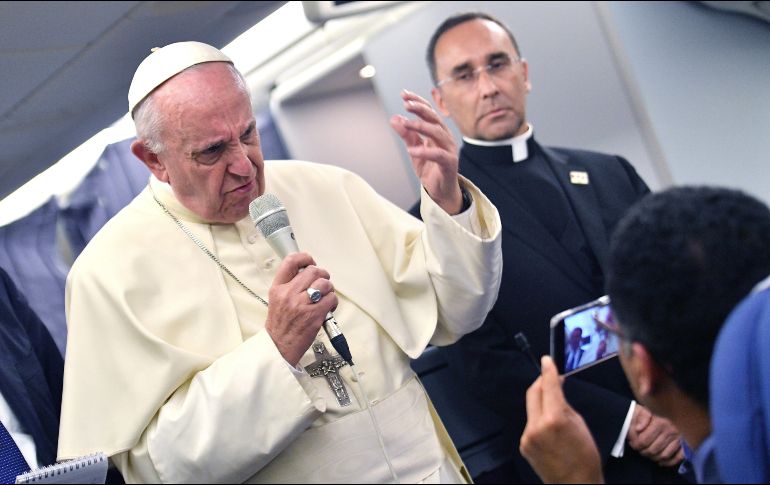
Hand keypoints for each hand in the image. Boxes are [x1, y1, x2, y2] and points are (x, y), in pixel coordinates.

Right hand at [265, 252, 337, 366]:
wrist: (278, 347)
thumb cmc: (280, 326)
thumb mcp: (277, 300)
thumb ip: (289, 285)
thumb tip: (308, 274)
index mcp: (278, 288)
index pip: (290, 262)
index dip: (304, 257)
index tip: (310, 261)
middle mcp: (289, 294)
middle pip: (313, 271)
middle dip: (322, 275)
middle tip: (322, 283)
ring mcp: (302, 305)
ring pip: (325, 284)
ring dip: (329, 289)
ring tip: (325, 297)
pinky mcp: (314, 315)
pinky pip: (331, 299)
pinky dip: (333, 302)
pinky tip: (328, 308)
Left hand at [389, 90, 461, 213]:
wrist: (440, 190)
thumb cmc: (429, 168)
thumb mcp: (414, 149)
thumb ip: (406, 134)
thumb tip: (394, 118)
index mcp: (437, 131)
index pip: (429, 111)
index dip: (418, 101)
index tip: (404, 94)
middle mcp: (445, 137)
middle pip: (434, 118)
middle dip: (420, 109)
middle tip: (406, 104)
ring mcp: (449, 149)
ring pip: (437, 133)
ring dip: (421, 126)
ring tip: (406, 124)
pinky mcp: (450, 163)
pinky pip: (438, 155)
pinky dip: (424, 151)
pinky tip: (411, 150)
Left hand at [520, 356, 603, 483]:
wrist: (575, 484)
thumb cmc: (585, 456)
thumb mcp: (580, 424)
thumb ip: (564, 404)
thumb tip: (556, 388)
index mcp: (554, 419)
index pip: (548, 386)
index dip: (548, 370)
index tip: (547, 360)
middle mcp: (536, 426)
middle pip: (533, 393)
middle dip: (541, 382)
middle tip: (550, 377)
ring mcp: (527, 436)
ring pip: (531, 408)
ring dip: (541, 402)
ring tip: (555, 407)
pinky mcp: (524, 444)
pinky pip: (530, 423)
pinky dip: (539, 418)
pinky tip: (550, 426)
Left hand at [627, 404, 683, 466]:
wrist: (678, 405)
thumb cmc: (660, 407)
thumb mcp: (649, 407)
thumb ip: (642, 418)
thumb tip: (638, 429)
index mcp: (660, 422)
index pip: (644, 440)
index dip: (636, 445)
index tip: (633, 444)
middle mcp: (671, 430)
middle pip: (653, 449)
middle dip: (643, 452)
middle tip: (639, 450)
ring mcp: (679, 438)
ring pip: (664, 455)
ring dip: (654, 458)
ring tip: (648, 454)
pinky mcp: (686, 443)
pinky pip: (678, 457)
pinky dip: (669, 462)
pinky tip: (661, 462)